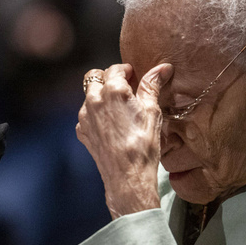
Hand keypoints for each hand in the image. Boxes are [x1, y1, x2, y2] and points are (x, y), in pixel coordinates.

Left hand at [77, 62, 171, 217]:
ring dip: (101, 95)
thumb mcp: (153, 111)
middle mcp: (94, 99)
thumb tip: (163, 68)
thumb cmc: (144, 144)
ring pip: (89, 95)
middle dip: (109, 78)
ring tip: (118, 108)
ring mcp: (85, 116)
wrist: (128, 176)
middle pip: (96, 76)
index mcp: (113, 90)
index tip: (134, 77)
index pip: (116, 68)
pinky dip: (96, 114)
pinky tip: (111, 124)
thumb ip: (153, 85)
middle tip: (124, 89)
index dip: (127, 71)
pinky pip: (86, 114)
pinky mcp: (82, 131)